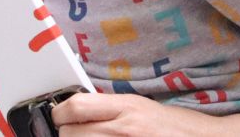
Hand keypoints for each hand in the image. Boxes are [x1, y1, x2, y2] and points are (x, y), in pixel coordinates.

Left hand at [51, 92, 239, 135]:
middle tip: (75, 135)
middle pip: (70, 134)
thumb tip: (80, 112)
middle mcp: (124, 127)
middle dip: (68, 136)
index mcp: (127, 107)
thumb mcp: (144, 108)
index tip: (61, 118)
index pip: (75, 106)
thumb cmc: (179, 127)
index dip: (60, 114)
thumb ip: (113, 109)